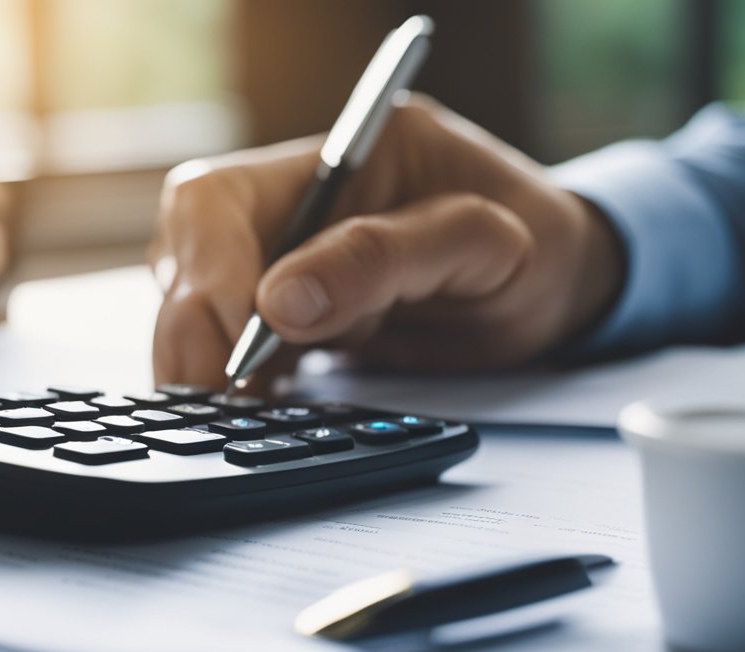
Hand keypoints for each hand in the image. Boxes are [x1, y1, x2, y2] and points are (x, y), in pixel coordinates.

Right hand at [149, 95, 623, 388]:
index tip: (234, 353)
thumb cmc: (536, 253)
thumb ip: (384, 259)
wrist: (557, 287)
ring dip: (207, 359)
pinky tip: (259, 403)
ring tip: (246, 404)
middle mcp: (295, 198)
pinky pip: (226, 340)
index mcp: (340, 155)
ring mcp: (283, 254)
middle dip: (192, 331)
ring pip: (193, 300)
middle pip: (187, 252)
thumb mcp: (485, 247)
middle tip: (219, 399)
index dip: (206, 276)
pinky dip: (234, 379)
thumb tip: (278, 305)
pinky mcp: (285, 308)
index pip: (218, 200)